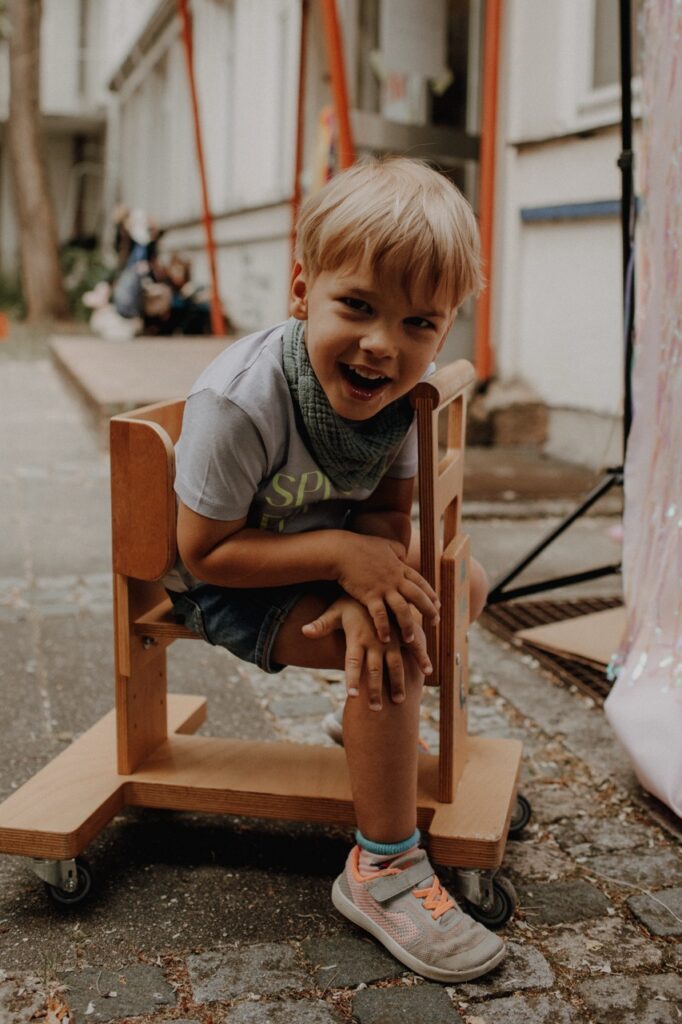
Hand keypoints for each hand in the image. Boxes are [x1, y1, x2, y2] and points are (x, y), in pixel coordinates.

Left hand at [301, 596, 431, 709]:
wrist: (373, 581)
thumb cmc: (351, 601)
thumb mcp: (335, 612)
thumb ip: (321, 625)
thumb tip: (303, 632)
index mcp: (357, 638)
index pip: (352, 662)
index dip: (352, 679)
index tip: (352, 696)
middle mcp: (375, 641)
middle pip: (373, 670)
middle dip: (374, 690)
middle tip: (374, 710)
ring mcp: (391, 638)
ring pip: (395, 664)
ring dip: (397, 683)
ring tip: (398, 702)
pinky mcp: (403, 632)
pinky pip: (413, 648)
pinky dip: (421, 660)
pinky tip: (427, 673)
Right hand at [335, 534, 438, 643]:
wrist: (342, 551)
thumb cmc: (360, 546)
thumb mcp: (384, 544)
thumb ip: (397, 550)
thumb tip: (405, 555)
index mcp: (399, 567)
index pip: (420, 582)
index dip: (430, 594)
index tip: (438, 605)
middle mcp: (395, 579)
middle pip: (417, 597)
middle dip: (429, 611)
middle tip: (435, 623)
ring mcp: (383, 588)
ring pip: (402, 609)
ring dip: (408, 626)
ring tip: (410, 640)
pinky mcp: (369, 596)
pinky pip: (380, 615)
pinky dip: (384, 628)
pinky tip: (386, 639)